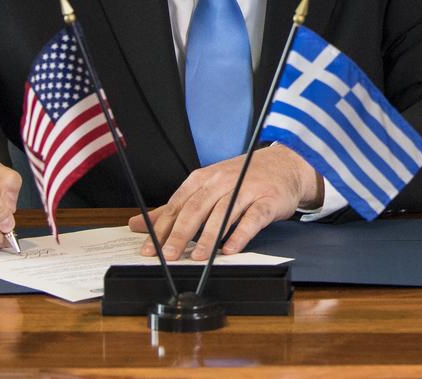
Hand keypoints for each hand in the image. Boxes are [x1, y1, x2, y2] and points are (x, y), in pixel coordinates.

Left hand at [130, 145, 320, 259]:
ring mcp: (246, 189)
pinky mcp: (268, 200)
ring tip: (198, 257)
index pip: (178, 204)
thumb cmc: (242, 178)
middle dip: (180, 234)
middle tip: (168, 256)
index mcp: (203, 179)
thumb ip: (173, 208)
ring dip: (209, 237)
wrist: (285, 165)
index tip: (150, 249)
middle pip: (197, 208)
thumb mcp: (206, 188)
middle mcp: (223, 181)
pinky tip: (230, 249)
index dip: (162, 227)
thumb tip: (136, 223)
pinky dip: (240, 234)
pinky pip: (253, 218)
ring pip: (223, 213)